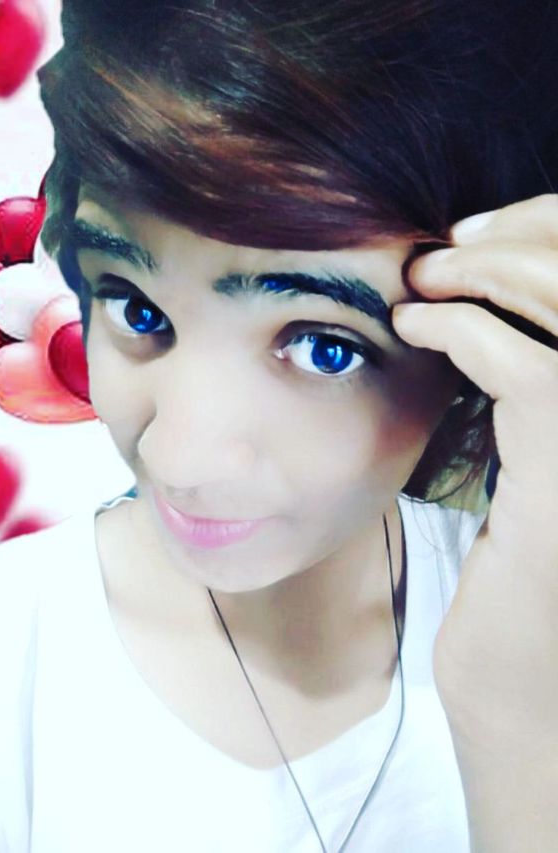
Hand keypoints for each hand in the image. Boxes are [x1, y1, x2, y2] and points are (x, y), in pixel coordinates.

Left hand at [392, 194, 557, 750]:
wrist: (530, 689)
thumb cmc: (528, 578)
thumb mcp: (541, 460)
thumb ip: (534, 384)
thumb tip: (483, 301)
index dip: (552, 233)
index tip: (479, 234)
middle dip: (522, 236)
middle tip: (447, 248)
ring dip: (486, 272)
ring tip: (424, 278)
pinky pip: (523, 369)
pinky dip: (460, 332)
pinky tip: (417, 330)